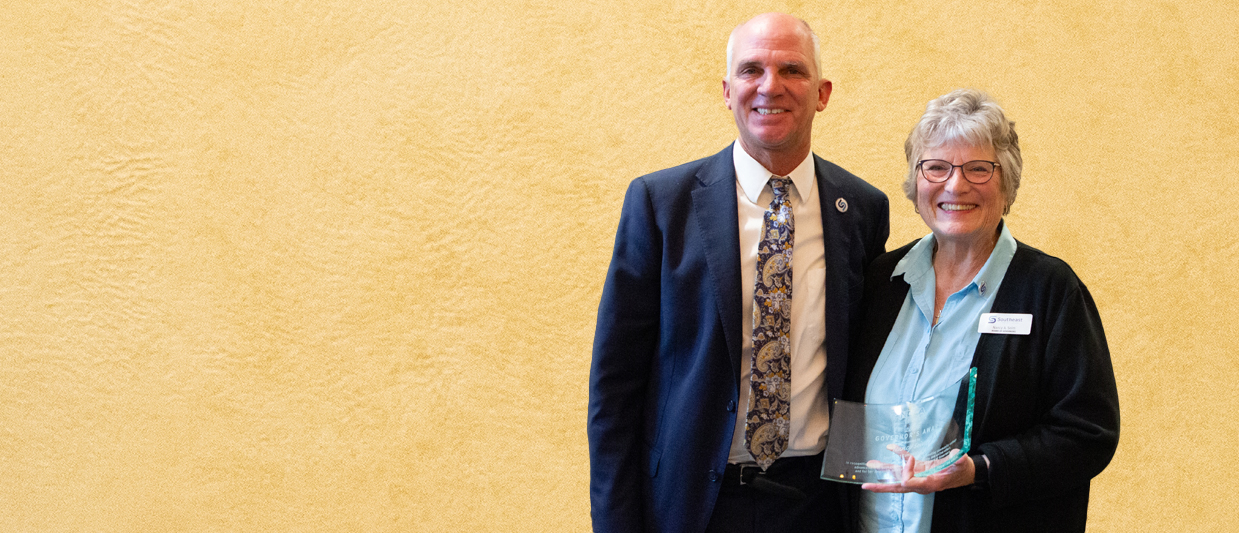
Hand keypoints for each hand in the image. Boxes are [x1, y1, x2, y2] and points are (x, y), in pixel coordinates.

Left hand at [860, 445, 974, 494]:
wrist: (962, 472)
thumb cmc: (961, 470)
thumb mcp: (961, 465)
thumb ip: (959, 461)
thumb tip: (957, 456)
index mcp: (928, 483)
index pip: (909, 482)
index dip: (906, 471)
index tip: (910, 458)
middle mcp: (919, 483)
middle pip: (897, 487)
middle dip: (881, 487)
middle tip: (866, 486)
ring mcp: (917, 477)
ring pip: (897, 476)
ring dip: (883, 470)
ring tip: (870, 464)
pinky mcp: (917, 470)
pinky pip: (903, 466)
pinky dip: (895, 459)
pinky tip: (887, 450)